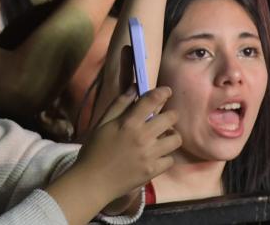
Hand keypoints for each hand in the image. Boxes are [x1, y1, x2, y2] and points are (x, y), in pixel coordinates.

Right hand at [71, 88, 180, 203]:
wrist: (93, 181)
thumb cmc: (94, 150)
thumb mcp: (102, 123)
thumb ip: (119, 105)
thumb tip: (134, 88)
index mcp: (129, 123)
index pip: (152, 101)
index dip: (163, 93)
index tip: (167, 91)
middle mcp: (144, 137)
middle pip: (170, 118)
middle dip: (170, 115)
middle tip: (163, 118)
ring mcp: (150, 155)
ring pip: (176, 139)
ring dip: (171, 135)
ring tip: (163, 137)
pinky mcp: (153, 171)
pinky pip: (170, 159)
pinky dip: (166, 156)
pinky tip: (157, 155)